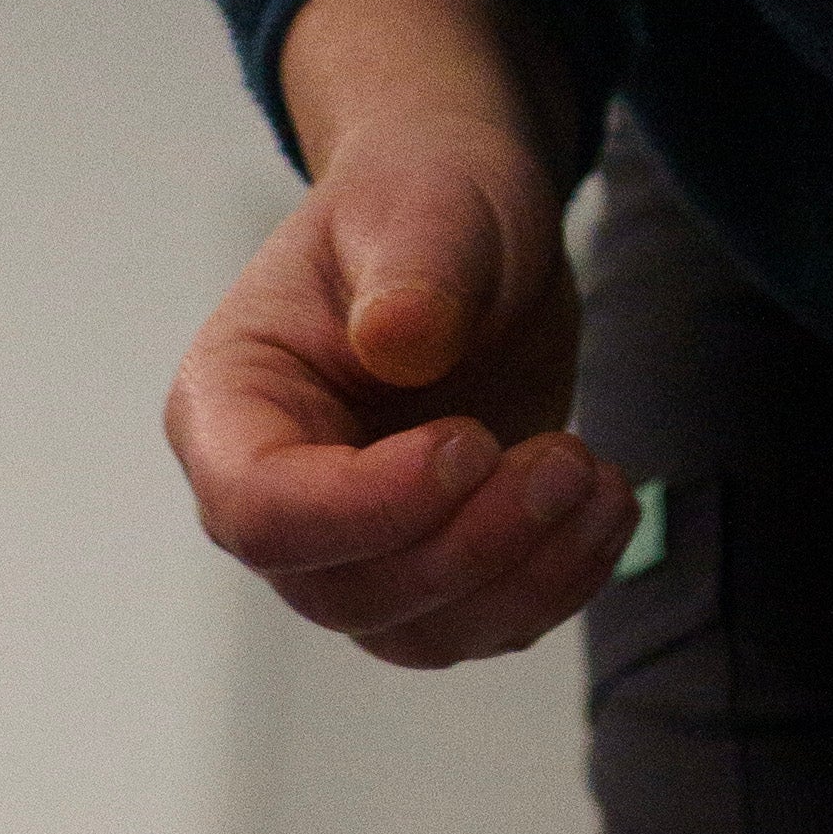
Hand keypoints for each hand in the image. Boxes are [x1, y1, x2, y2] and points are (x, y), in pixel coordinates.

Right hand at [164, 0, 639, 665]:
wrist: (469, 236)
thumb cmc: (424, 204)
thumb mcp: (425, 202)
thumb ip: (412, 267)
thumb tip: (398, 338)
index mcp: (229, 409)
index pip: (260, 510)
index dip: (365, 505)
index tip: (469, 443)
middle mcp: (273, 502)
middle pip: (346, 591)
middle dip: (471, 544)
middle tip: (563, 461)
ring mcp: (349, 553)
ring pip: (418, 631)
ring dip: (523, 577)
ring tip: (594, 479)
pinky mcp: (428, 575)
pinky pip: (480, 626)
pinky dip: (555, 585)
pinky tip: (603, 508)